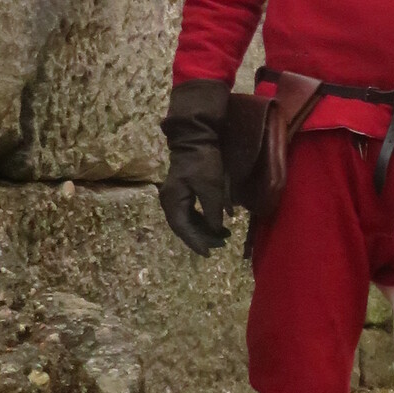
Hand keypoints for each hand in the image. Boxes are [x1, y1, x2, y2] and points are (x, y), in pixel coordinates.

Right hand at [158, 80, 231, 254]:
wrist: (197, 139)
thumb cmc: (203, 162)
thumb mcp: (211, 188)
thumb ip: (212, 211)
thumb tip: (215, 230)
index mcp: (173, 201)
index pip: (182, 228)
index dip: (195, 242)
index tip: (209, 253)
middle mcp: (170, 201)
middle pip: (184, 226)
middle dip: (203, 237)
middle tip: (221, 244)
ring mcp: (175, 196)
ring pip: (188, 220)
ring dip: (204, 229)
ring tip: (223, 236)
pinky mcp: (183, 191)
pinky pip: (191, 212)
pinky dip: (204, 220)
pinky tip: (217, 224)